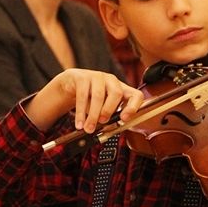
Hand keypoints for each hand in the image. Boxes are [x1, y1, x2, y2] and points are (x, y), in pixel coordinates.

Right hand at [27, 69, 143, 131]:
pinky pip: (82, 95)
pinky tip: (79, 123)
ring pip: (98, 95)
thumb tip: (109, 130)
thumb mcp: (102, 109)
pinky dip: (80, 112)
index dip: (133, 107)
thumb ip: (108, 118)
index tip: (124, 119)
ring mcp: (98, 77)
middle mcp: (112, 81)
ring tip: (88, 128)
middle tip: (102, 122)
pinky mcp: (83, 77)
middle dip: (109, 110)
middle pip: (116, 93)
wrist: (71, 86)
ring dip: (92, 115)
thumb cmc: (91, 100)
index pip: (136, 95)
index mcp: (122, 89)